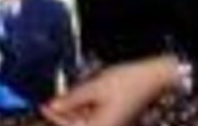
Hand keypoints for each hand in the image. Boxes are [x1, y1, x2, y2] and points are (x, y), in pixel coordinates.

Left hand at [41, 55, 178, 125]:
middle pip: (77, 125)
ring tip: (63, 97)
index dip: (54, 118)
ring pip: (85, 122)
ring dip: (73, 112)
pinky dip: (84, 110)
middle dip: (63, 116)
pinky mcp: (116, 118)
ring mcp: (112, 124)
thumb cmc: (127, 81)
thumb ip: (71, 99)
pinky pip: (95, 118)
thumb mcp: (94, 87)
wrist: (154, 77)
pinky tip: (79, 98)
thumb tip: (51, 106)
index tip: (43, 106)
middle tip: (49, 102)